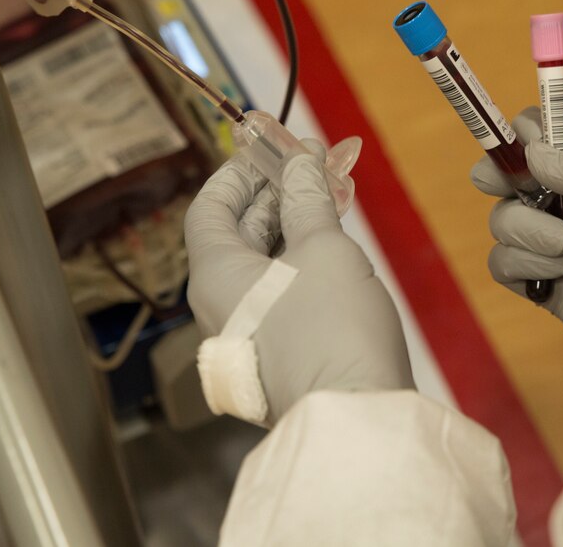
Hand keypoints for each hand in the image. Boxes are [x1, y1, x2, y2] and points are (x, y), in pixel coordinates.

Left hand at [185, 146, 413, 424]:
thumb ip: (307, 200)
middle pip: (237, 234)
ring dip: (293, 223)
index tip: (267, 148)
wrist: (355, 415)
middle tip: (312, 163)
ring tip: (329, 194)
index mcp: (215, 276)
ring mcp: (251, 330)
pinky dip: (302, 257)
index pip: (208, 209)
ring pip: (264, 262)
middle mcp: (222, 304)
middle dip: (275, 193)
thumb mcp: (322, 249)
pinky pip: (282, 289)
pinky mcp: (280, 349)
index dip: (236, 173)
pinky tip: (334, 242)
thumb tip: (300, 162)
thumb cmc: (330, 326)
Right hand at [471, 108, 562, 406]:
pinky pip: (506, 265)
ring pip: (504, 219)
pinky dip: (521, 262)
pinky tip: (561, 271)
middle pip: (513, 173)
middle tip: (510, 183)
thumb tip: (536, 157)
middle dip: (499, 171)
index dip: (532, 130)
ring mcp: (561, 247)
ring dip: (524, 227)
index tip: (532, 140)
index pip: (553, 135)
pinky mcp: (553, 290)